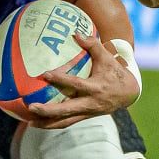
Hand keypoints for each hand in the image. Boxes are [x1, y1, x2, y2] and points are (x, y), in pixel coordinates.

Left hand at [24, 32, 139, 127]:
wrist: (129, 94)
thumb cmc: (115, 72)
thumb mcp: (107, 58)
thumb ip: (93, 45)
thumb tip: (76, 33)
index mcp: (96, 88)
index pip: (76, 84)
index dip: (61, 79)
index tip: (45, 74)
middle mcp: (90, 103)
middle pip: (67, 111)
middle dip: (48, 111)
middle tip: (31, 107)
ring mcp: (87, 113)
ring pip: (65, 122)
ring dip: (47, 123)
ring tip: (29, 122)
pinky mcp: (84, 117)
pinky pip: (67, 123)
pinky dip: (52, 124)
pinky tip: (38, 123)